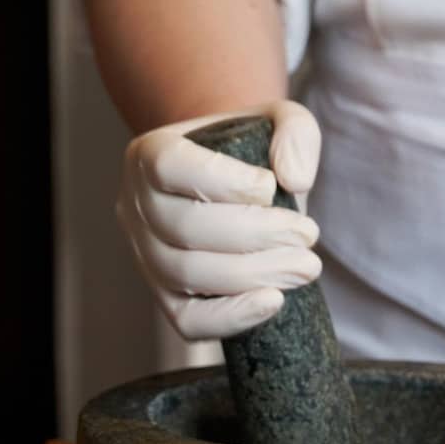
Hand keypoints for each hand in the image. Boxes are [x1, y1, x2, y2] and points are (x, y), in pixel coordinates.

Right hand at [116, 99, 322, 339]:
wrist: (234, 188)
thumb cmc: (251, 153)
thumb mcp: (278, 122)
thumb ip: (295, 133)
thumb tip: (294, 179)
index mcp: (150, 153)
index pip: (170, 167)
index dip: (223, 181)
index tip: (272, 187)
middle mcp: (136, 205)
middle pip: (184, 228)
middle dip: (255, 235)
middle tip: (308, 236)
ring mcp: (145, 255)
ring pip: (186, 274)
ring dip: (252, 275)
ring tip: (304, 267)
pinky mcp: (165, 296)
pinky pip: (187, 321)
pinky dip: (230, 317)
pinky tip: (273, 301)